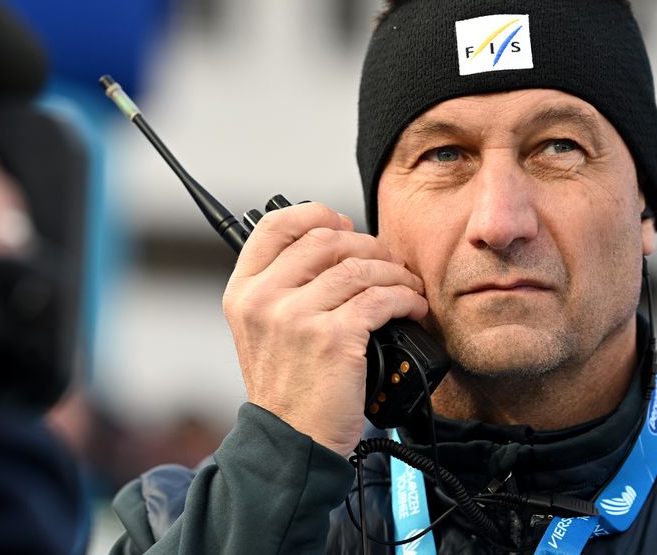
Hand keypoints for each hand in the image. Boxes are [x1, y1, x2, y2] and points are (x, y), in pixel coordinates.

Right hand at [222, 203, 426, 456]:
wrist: (291, 442)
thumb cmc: (288, 389)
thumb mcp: (264, 331)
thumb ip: (285, 287)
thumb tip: (337, 243)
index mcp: (244, 291)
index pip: (277, 226)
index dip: (317, 213)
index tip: (344, 224)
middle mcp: (264, 299)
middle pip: (327, 239)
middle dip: (369, 245)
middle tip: (389, 261)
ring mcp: (296, 317)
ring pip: (359, 267)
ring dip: (395, 272)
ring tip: (408, 286)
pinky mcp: (333, 339)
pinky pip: (381, 298)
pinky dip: (406, 298)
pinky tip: (413, 307)